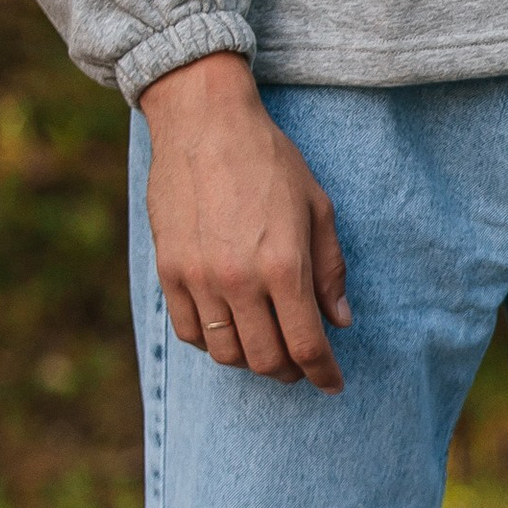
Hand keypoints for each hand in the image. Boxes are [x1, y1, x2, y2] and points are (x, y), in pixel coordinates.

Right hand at [140, 52, 348, 388]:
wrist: (204, 124)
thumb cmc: (269, 160)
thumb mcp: (317, 207)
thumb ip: (329, 269)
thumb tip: (339, 321)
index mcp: (284, 265)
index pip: (306, 345)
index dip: (323, 373)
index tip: (333, 384)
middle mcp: (239, 280)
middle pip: (266, 359)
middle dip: (291, 371)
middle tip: (304, 364)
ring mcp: (197, 279)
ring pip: (225, 353)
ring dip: (252, 360)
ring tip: (269, 347)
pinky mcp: (168, 272)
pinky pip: (190, 332)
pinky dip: (213, 343)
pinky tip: (231, 329)